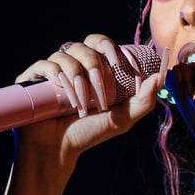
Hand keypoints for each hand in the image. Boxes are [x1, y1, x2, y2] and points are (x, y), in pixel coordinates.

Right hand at [13, 34, 164, 154]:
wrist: (59, 150)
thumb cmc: (89, 134)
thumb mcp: (123, 119)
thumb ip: (144, 100)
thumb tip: (161, 77)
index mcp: (92, 69)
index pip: (102, 44)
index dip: (111, 48)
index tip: (120, 63)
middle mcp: (72, 66)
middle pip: (85, 45)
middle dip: (95, 62)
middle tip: (101, 85)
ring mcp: (52, 71)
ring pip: (66, 55)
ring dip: (78, 78)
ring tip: (81, 104)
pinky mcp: (33, 79)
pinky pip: (46, 64)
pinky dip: (56, 74)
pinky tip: (61, 89)